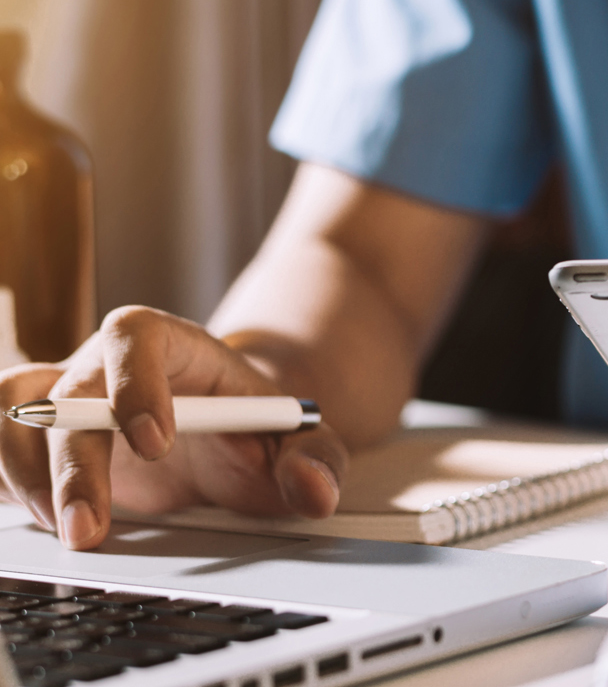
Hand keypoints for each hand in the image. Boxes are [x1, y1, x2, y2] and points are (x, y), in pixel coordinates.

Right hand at [0, 306, 346, 549]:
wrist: (229, 436)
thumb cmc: (258, 428)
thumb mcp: (301, 439)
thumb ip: (317, 459)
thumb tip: (315, 491)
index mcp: (171, 345)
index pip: (134, 337)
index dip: (134, 383)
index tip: (156, 444)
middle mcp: (105, 367)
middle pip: (65, 392)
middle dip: (71, 462)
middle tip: (92, 526)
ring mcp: (65, 403)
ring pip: (11, 414)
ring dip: (26, 474)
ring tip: (70, 528)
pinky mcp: (41, 445)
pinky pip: (1, 451)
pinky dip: (8, 484)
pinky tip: (41, 520)